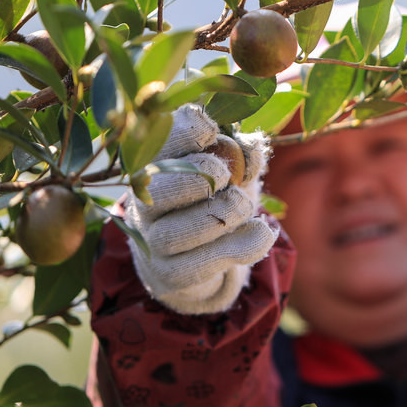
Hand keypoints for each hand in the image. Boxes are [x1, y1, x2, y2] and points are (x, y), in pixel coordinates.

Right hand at [123, 104, 278, 314]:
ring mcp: (154, 243)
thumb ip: (241, 153)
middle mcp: (143, 205)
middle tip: (225, 174)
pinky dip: (238, 247)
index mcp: (153, 167)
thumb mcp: (231, 167)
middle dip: (197, 177)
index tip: (212, 130)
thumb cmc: (214, 196)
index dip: (182, 132)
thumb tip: (251, 149)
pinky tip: (263, 233)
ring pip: (176, 233)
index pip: (156, 144)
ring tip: (244, 205)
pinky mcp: (171, 275)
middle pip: (156, 192)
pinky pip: (200, 265)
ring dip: (222, 215)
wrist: (199, 255)